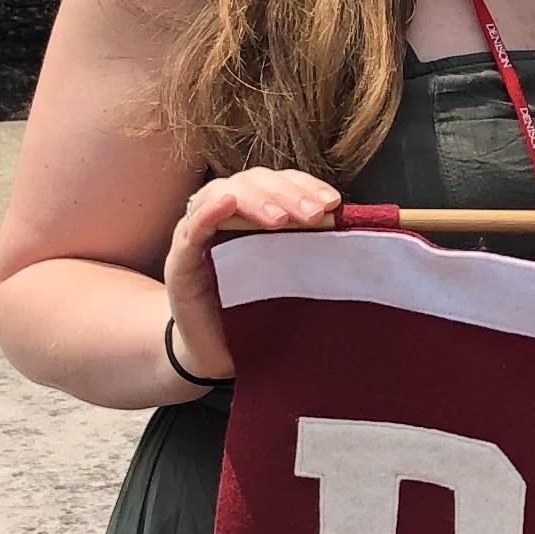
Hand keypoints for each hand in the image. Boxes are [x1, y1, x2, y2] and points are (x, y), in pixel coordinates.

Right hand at [164, 169, 340, 379]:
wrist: (215, 351)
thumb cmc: (256, 311)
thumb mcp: (291, 278)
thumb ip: (311, 249)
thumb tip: (354, 230)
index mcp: (259, 213)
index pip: (282, 183)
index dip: (306, 186)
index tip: (333, 204)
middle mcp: (229, 213)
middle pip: (256, 182)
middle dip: (288, 194)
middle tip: (313, 216)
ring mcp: (201, 231)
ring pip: (226, 192)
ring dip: (256, 199)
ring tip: (279, 218)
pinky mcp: (180, 256)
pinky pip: (192, 225)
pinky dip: (209, 211)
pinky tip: (226, 203)